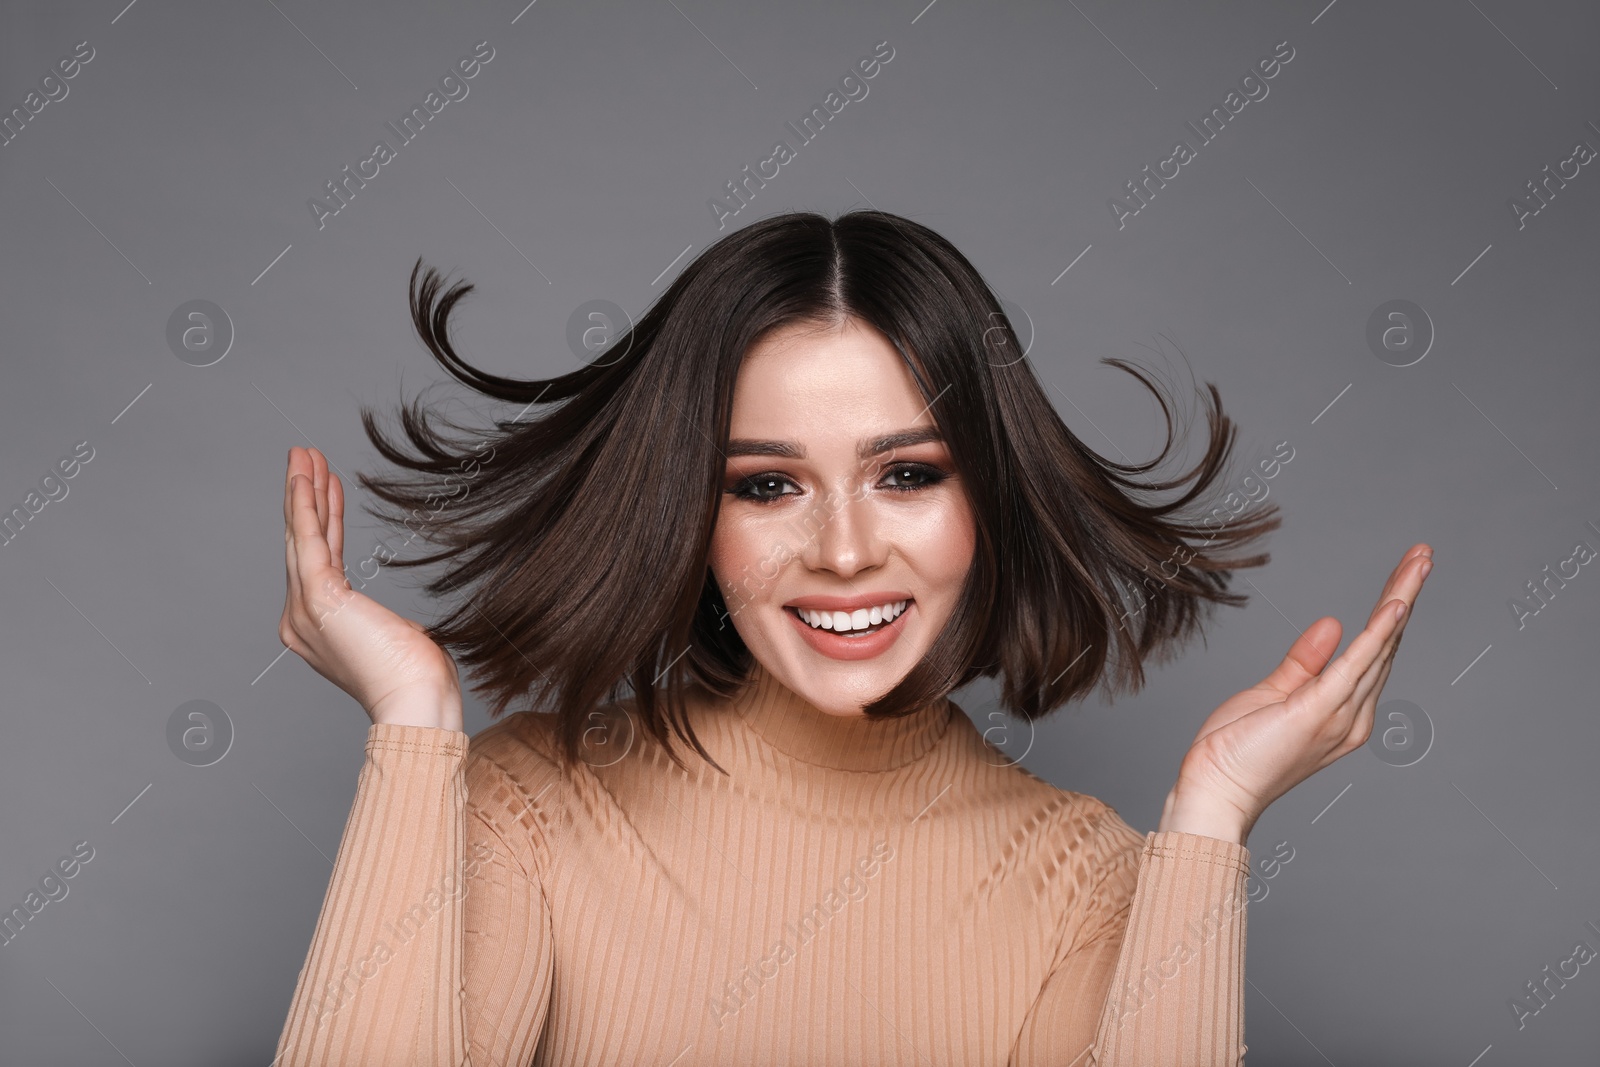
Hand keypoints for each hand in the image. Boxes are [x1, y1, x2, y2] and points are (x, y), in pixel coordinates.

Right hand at [278, 446, 463, 730]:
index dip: (325, 520)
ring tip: (303, 454)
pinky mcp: (318, 599)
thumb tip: (394, 627)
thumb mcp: (395, 641)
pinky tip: (305, 477)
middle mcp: (300, 619)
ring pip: (302, 536)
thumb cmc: (415, 680)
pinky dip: (304, 505)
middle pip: (305, 543)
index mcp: (317, 629)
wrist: (417, 701)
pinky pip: (308, 540)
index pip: (321, 560)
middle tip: (306, 458)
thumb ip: (382, 626)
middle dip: (307, 496)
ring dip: (303, 490)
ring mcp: (304, 610)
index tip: (329, 487)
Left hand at [1159, 543, 1434, 842]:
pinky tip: (1394, 606)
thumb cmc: (1239, 750)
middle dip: (1404, 594)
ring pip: (1378, 647)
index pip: (1372, 651)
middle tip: (1423, 554)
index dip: (1389, 610)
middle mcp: (1353, 715)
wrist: (1217, 791)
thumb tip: (1333, 624)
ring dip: (1399, 600)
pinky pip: (1355, 666)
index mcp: (1343, 710)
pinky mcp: (1320, 712)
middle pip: (1385, 644)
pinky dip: (1377, 634)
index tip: (1404, 572)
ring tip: (1419, 563)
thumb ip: (1305, 661)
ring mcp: (1341, 716)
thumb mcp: (1274, 692)